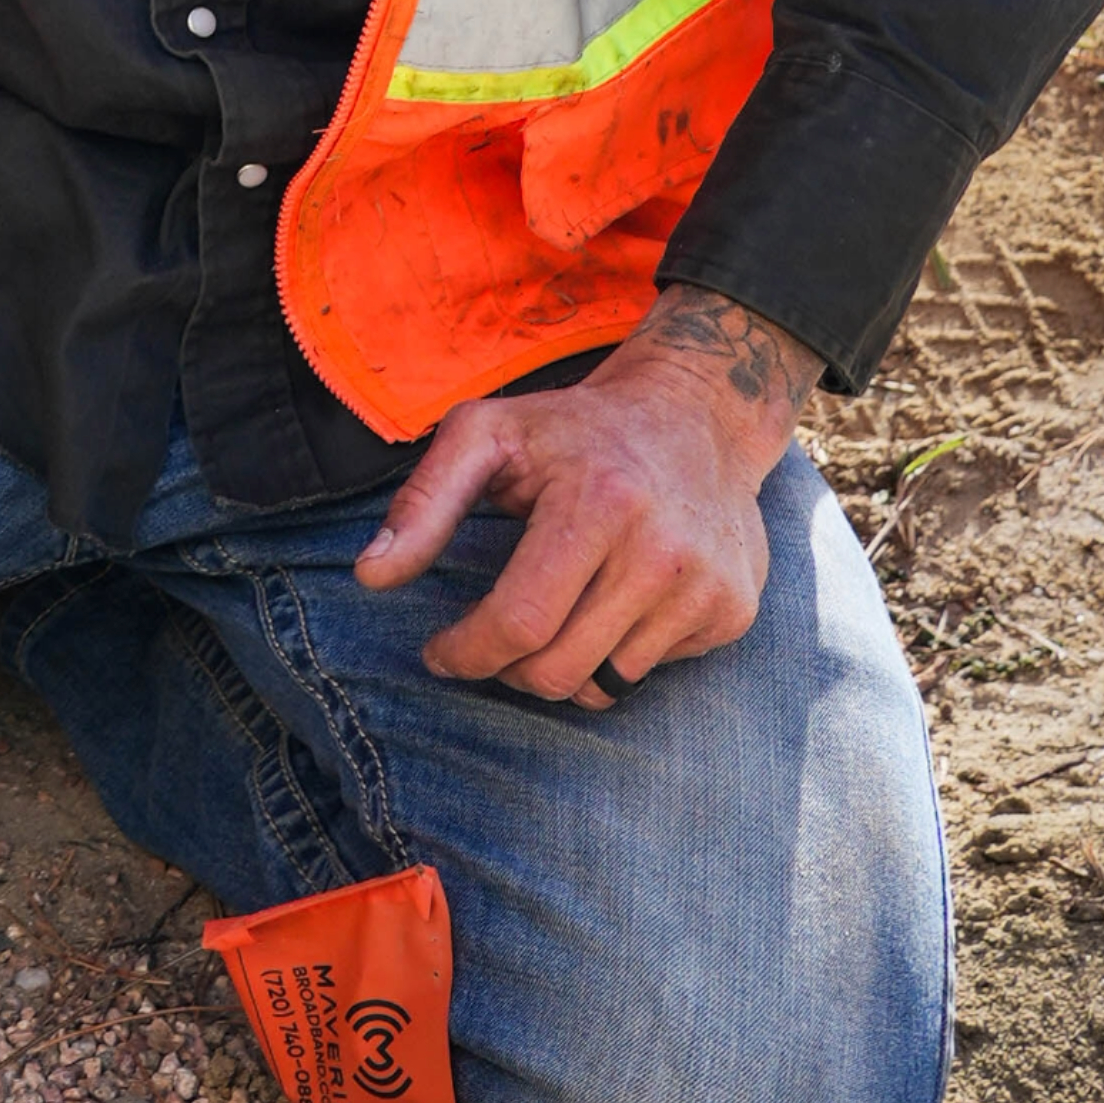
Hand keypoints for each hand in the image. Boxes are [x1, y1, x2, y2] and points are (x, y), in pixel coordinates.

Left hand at [354, 292, 822, 704]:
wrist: (699, 416)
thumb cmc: (574, 429)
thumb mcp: (486, 435)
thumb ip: (422, 504)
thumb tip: (370, 577)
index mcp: (599, 503)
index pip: (520, 622)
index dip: (465, 652)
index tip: (439, 651)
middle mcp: (664, 551)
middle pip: (559, 670)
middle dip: (503, 671)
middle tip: (485, 643)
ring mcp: (708, 586)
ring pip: (603, 686)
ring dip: (556, 668)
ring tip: (546, 616)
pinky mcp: (733, 611)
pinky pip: (648, 673)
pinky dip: (611, 656)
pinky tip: (608, 602)